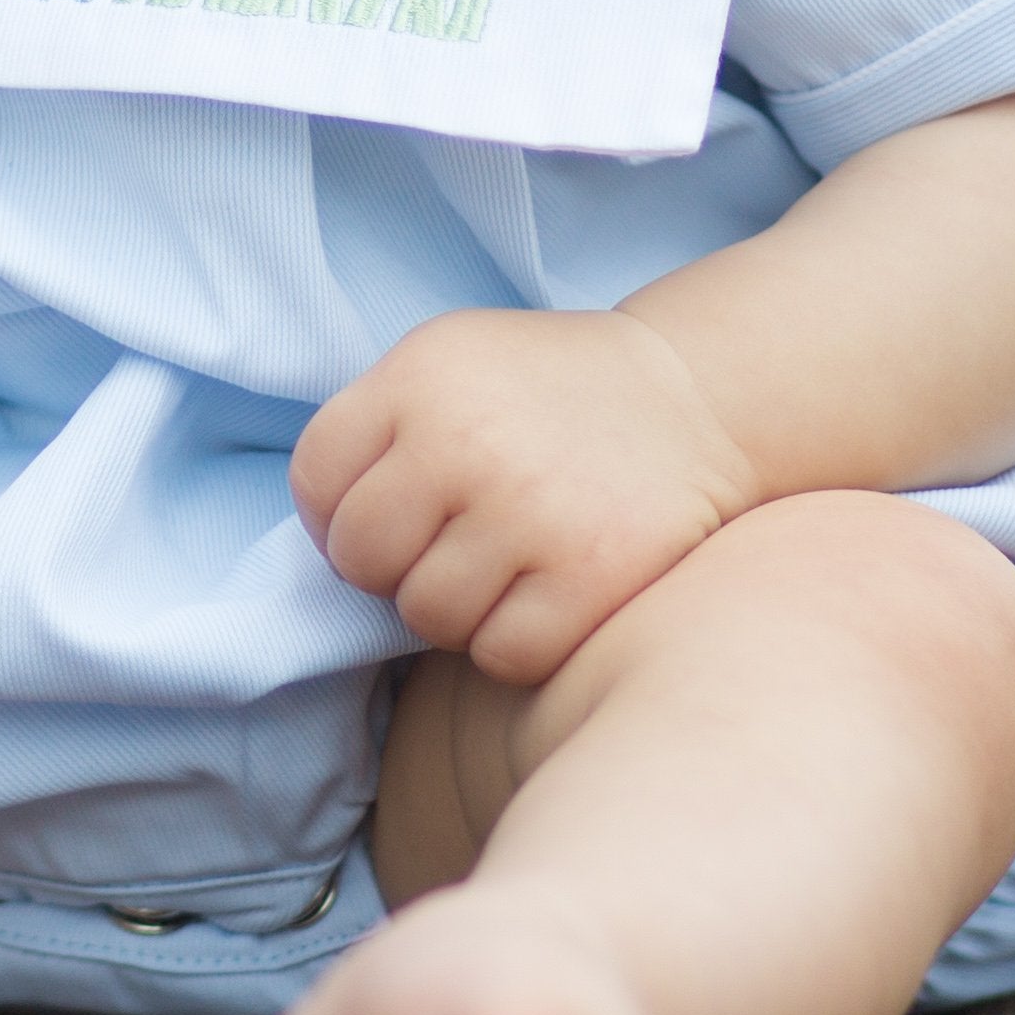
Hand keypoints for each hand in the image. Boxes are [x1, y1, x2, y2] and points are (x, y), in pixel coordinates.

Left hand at [291, 310, 759, 686]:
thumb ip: (379, 424)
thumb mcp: (451, 362)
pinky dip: (513, 641)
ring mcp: (528, 512)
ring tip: (498, 569)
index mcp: (418, 378)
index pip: (315, 482)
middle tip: (443, 550)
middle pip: (360, 556)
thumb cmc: (550, 392)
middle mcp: (463, 441)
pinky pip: (501, 653)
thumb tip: (321, 525)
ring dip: (453, 608)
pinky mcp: (589, 576)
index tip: (387, 516)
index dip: (336, 514)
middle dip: (389, 567)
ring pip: (426, 614)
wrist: (698, 395)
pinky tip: (542, 598)